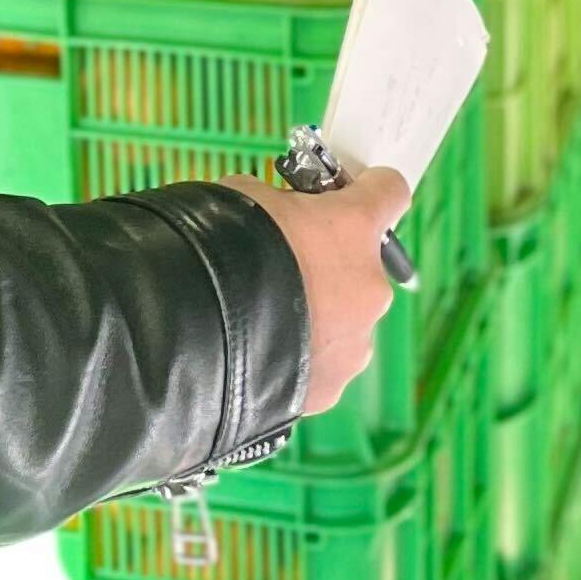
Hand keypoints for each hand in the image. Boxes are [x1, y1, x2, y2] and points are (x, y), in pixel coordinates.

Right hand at [219, 168, 412, 415]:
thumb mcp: (246, 198)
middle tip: (283, 269)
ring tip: (266, 322)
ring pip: (346, 321)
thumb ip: (281, 206)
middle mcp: (371, 286)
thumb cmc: (217, 248)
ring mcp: (356, 343)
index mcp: (355, 228)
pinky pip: (322, 364)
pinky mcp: (332, 389)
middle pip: (364, 266)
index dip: (366, 191)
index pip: (390, 190)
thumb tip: (282, 216)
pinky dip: (300, 359)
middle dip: (331, 265)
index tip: (342, 196)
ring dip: (318, 317)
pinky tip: (261, 356)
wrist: (190, 333)